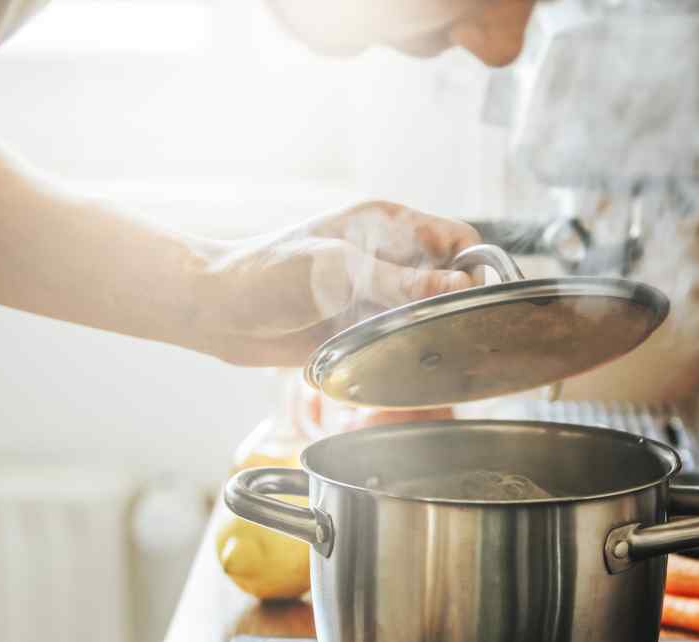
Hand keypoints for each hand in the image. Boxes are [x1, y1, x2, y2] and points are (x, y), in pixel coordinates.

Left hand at [188, 201, 480, 365]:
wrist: (216, 310)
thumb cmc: (265, 275)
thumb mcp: (337, 271)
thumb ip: (399, 281)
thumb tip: (459, 286)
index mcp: (386, 223)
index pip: (458, 238)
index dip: (477, 267)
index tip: (483, 301)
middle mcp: (388, 254)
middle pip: (449, 275)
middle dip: (460, 302)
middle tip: (461, 333)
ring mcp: (375, 289)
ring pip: (429, 308)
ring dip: (434, 328)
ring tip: (433, 350)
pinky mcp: (361, 321)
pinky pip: (403, 333)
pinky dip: (410, 346)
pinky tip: (407, 360)